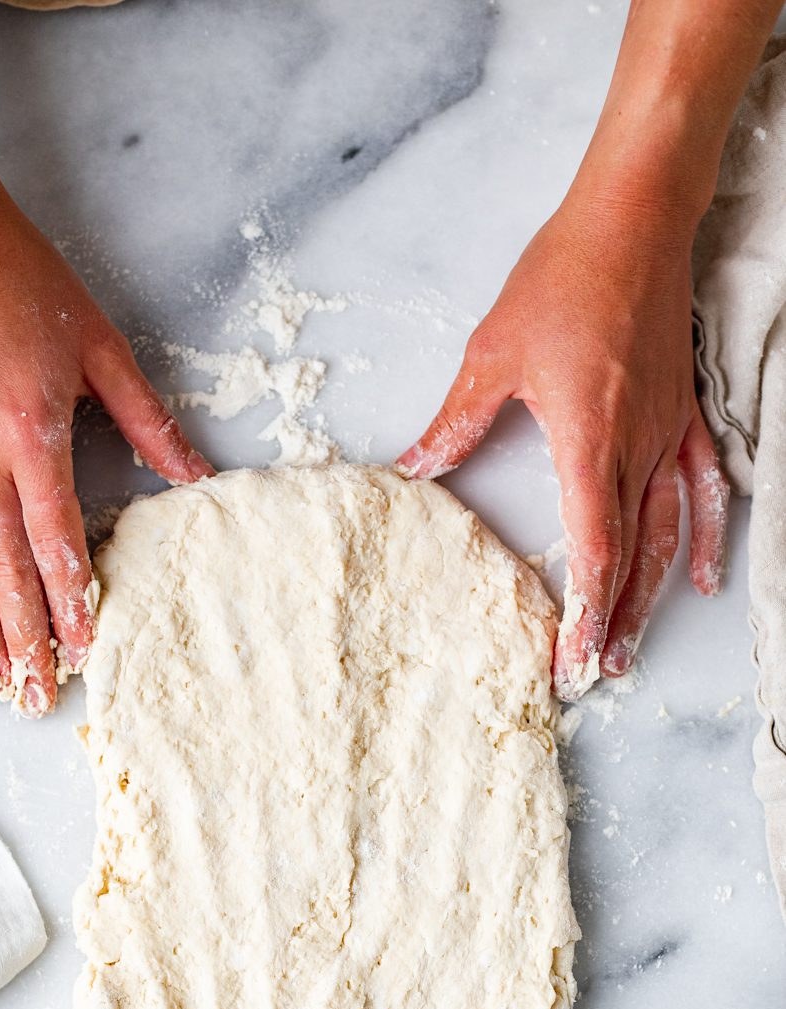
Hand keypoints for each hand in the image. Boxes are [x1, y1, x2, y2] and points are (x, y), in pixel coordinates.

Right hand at [0, 189, 209, 715]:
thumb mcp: (103, 348)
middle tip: (33, 693)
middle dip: (22, 635)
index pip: (52, 537)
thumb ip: (147, 421)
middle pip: (2, 565)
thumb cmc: (29, 285)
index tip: (82, 650)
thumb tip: (197, 476)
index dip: (68, 599)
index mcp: (30, 430)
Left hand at [397, 192, 727, 698]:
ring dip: (649, 596)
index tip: (570, 659)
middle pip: (630, 556)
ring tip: (631, 648)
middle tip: (594, 675)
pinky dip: (705, 534)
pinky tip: (702, 575)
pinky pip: (704, 488)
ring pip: (666, 534)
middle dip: (610, 622)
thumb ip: (456, 422)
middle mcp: (635, 446)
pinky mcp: (682, 414)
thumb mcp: (490, 353)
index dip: (585, 611)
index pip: (595, 547)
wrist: (632, 221)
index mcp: (588, 438)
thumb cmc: (562, 278)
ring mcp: (667, 433)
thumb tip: (415, 468)